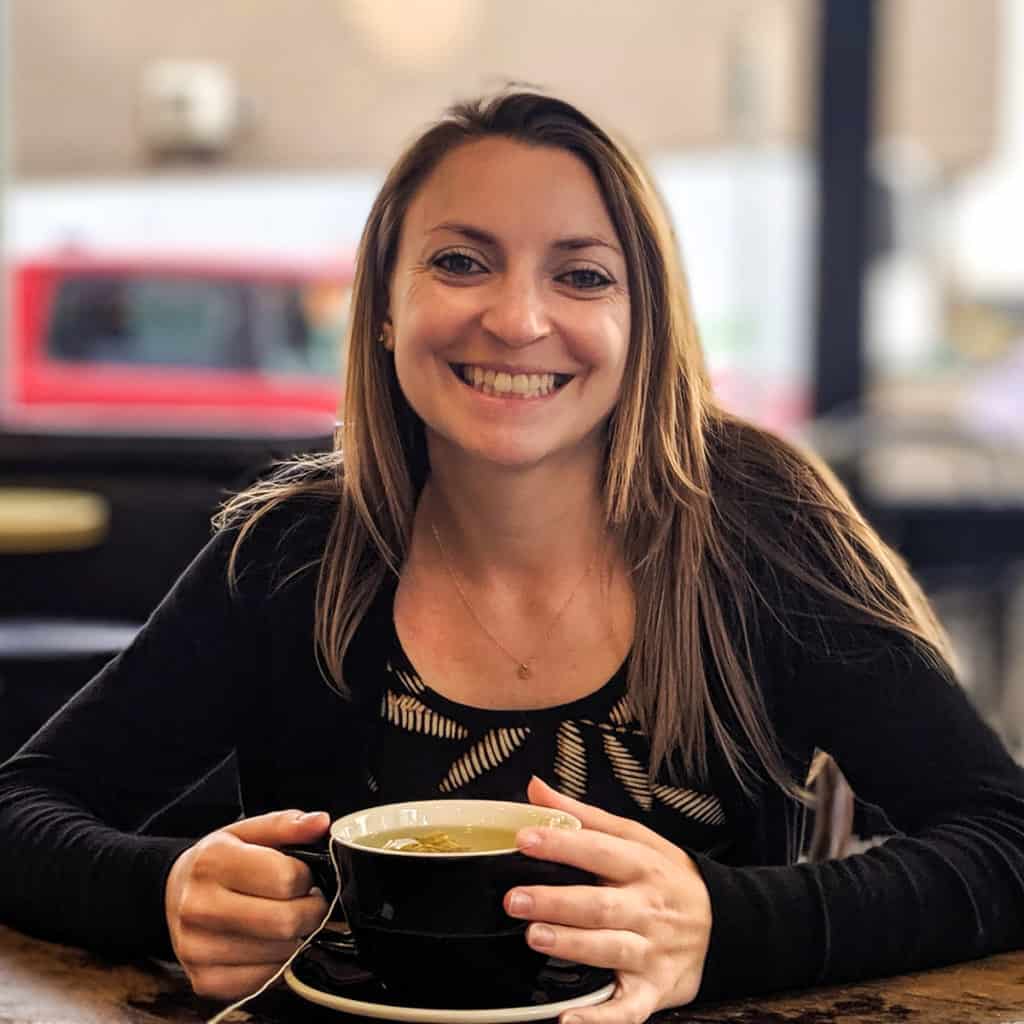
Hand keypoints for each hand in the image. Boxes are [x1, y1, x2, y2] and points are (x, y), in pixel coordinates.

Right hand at [164, 808, 329, 999]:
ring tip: (285, 918)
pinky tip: (269, 942)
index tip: (302, 876)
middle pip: (285, 921)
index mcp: (213, 862)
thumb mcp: (248, 831)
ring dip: (296, 938)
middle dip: (311, 911)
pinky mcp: (204, 980)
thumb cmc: (217, 861)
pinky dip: (278, 963)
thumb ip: (286, 825)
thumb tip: (320, 822)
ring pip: (279, 954)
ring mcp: (198, 949)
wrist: (173, 894)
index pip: (285, 878)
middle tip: (307, 902)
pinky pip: (264, 981)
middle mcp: (200, 907)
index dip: (305, 877)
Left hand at [505, 777, 711, 1023]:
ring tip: (534, 936)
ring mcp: (651, 951)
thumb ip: (582, 816)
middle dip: (556, 902)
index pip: (599, 850)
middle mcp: (648, 908)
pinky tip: (569, 1022)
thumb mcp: (635, 837)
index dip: (562, 844)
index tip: (524, 838)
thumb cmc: (667, 876)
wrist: (724, 924)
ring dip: (572, 945)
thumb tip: (535, 788)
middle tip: (515, 899)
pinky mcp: (652, 991)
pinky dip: (600, 1020)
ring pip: (609, 949)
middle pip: (600, 904)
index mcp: (643, 865)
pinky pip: (626, 1009)